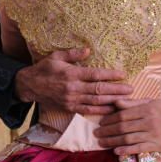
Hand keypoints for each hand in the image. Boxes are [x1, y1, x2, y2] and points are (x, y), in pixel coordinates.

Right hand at [13, 48, 131, 114]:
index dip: (110, 75)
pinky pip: (88, 110)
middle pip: (99, 89)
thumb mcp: (56, 56)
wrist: (29, 85)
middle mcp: (73, 88)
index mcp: (71, 74)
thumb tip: (88, 50)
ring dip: (112, 101)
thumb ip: (73, 54)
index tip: (123, 74)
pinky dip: (101, 111)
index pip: (95, 75)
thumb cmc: (44, 68)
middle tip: (131, 89)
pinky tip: (111, 110)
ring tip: (126, 100)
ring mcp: (71, 99)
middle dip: (117, 90)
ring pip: (96, 101)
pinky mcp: (69, 108)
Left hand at [94, 99, 160, 154]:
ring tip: (102, 143)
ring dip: (112, 141)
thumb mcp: (150, 102)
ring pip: (128, 138)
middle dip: (107, 131)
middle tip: (97, 134)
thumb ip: (133, 103)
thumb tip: (115, 102)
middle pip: (123, 127)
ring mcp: (152, 135)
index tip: (101, 122)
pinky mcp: (155, 146)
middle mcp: (149, 122)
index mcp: (146, 109)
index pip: (123, 115)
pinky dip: (126, 150)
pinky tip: (116, 151)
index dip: (110, 119)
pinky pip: (138, 148)